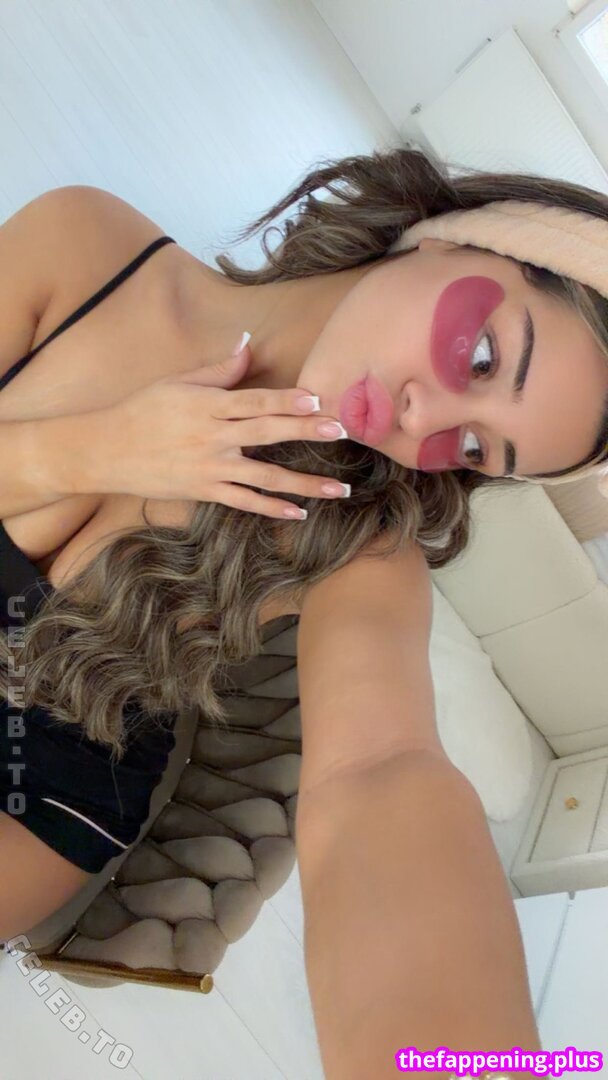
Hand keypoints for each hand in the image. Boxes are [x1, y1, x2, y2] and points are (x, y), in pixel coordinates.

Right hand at [93, 342, 350, 517]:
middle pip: (268, 432)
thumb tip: (248, 342)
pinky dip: (272, 508)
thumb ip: (218, 369)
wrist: (104, 451)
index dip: (287, 399)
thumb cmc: (141, 410)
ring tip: (338, 487)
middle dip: (307, 430)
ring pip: (266, 476)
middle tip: (343, 429)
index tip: (318, 397)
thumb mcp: (176, 382)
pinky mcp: (204, 491)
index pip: (255, 400)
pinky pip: (245, 501)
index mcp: (207, 405)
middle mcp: (212, 437)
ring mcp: (210, 467)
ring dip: (304, 483)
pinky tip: (298, 512)